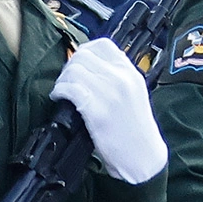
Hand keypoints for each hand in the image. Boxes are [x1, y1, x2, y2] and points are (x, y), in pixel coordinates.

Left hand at [52, 38, 164, 185]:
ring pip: (74, 70)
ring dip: (62, 80)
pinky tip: (59, 99)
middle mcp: (121, 79)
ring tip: (62, 91)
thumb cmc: (134, 128)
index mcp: (131, 73)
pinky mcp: (97, 111)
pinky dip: (59, 91)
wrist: (143, 156)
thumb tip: (87, 65)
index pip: (102, 45)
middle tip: (66, 80)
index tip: (77, 63)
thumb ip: (115, 77)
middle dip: (69, 66)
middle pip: (83, 56)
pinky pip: (70, 89)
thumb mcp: (133, 93)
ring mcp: (110, 94)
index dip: (83, 51)